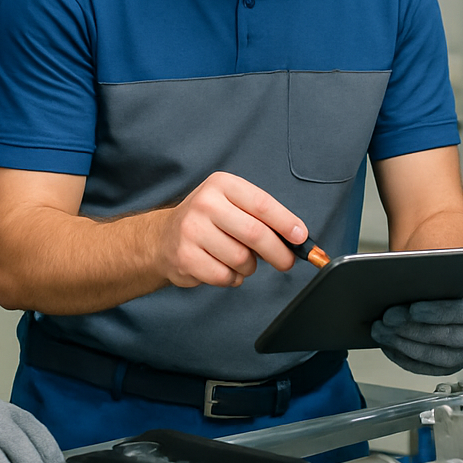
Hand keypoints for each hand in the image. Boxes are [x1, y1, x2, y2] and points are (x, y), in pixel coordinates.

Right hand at [155, 172, 305, 287]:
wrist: (162, 238)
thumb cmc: (209, 221)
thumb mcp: (232, 204)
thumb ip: (262, 217)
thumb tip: (297, 238)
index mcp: (222, 184)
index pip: (262, 204)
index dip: (286, 222)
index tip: (301, 237)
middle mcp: (205, 203)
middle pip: (255, 233)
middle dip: (278, 252)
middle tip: (286, 261)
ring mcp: (192, 230)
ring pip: (241, 258)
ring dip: (249, 266)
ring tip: (239, 259)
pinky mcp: (186, 257)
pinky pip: (225, 276)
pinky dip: (233, 278)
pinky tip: (223, 268)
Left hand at [371, 284, 462, 374]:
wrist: (442, 295)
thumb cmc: (439, 284)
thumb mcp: (437, 273)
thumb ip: (428, 276)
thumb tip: (406, 277)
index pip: (462, 312)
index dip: (437, 313)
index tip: (413, 309)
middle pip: (450, 338)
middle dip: (415, 331)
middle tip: (388, 320)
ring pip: (440, 358)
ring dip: (407, 347)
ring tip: (384, 334)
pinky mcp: (449, 365)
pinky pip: (428, 369)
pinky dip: (406, 359)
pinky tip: (389, 346)